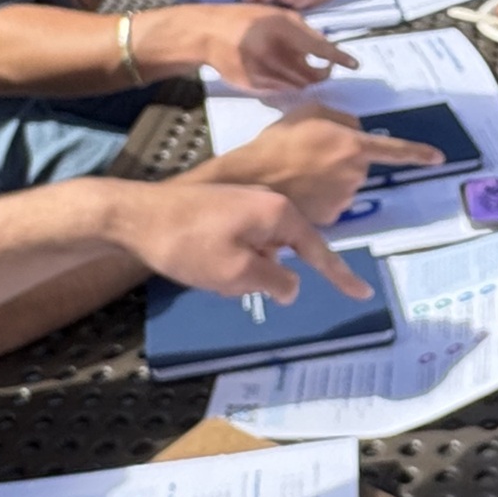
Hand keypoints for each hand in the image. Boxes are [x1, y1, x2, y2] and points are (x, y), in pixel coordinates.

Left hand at [117, 182, 369, 302]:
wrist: (134, 216)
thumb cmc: (188, 245)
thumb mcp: (237, 274)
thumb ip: (275, 282)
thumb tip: (292, 287)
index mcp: (279, 213)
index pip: (319, 251)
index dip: (341, 276)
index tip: (363, 294)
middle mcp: (268, 202)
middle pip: (285, 251)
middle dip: (263, 275)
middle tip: (225, 283)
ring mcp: (244, 202)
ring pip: (260, 250)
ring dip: (241, 270)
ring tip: (205, 273)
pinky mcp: (224, 208)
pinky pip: (242, 242)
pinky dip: (228, 260)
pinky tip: (200, 264)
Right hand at [166, 2, 355, 92]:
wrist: (208, 34)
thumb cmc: (246, 19)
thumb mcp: (276, 15)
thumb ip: (301, 31)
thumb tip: (325, 49)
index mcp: (280, 28)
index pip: (317, 47)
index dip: (338, 57)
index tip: (354, 64)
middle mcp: (271, 51)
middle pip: (310, 75)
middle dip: (322, 74)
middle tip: (326, 69)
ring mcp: (261, 71)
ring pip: (298, 85)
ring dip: (306, 79)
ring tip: (300, 66)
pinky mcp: (253, 85)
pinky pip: (282, 90)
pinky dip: (289, 83)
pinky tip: (281, 71)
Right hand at [191, 106, 441, 222]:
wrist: (252, 180)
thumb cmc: (279, 141)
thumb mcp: (310, 112)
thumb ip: (340, 118)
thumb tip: (356, 128)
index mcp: (353, 145)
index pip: (395, 149)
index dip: (418, 153)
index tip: (439, 159)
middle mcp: (355, 174)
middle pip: (360, 164)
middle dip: (344, 159)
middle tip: (313, 154)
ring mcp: (344, 198)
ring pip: (347, 184)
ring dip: (332, 178)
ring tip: (301, 172)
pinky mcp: (331, 217)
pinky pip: (334, 203)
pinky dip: (322, 197)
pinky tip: (301, 190)